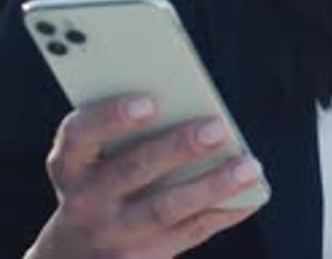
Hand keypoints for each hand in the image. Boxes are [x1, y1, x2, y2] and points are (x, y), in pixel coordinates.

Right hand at [25, 94, 262, 257]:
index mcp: (69, 164)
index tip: (148, 102)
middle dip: (178, 147)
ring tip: (249, 165)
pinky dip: (223, 212)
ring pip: (165, 208)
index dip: (111, 117)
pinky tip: (250, 194)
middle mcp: (85, 202)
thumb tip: (189, 104)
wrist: (73, 257)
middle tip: (218, 127)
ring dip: (211, 185)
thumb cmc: (96, 182)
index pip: (80, 135)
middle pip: (133, 169)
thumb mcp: (90, 158)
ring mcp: (112, 236)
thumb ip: (124, 131)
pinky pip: (188, 234)